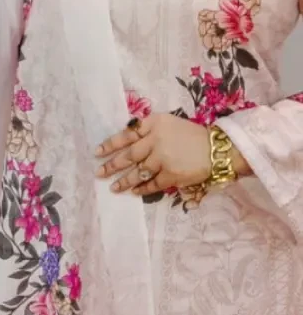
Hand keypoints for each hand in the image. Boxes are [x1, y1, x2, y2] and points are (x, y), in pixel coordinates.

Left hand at [96, 114, 210, 194]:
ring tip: (114, 187)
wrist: (217, 149)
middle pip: (128, 155)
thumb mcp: (169, 124)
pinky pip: (151, 184)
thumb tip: (125, 144)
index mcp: (155, 123)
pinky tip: (134, 192)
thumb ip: (149, 130)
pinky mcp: (171, 174)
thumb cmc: (191, 136)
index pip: (127, 134)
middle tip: (99, 173)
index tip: (97, 153)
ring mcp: (163, 158)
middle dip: (111, 165)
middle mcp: (157, 139)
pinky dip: (142, 189)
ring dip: (124, 181)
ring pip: (137, 172)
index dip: (110, 144)